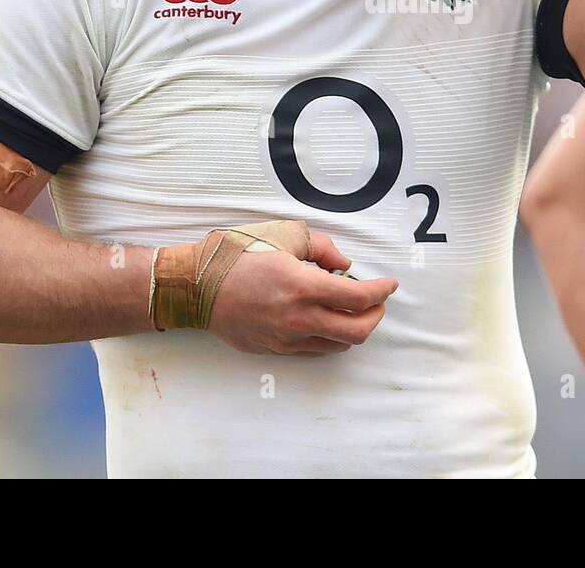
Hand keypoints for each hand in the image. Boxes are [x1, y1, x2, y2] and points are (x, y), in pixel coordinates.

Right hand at [207, 230, 398, 355]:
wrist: (195, 286)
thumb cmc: (236, 255)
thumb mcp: (283, 235)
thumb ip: (321, 248)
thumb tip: (343, 263)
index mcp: (303, 287)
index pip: (359, 298)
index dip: (382, 292)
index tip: (389, 284)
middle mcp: (299, 319)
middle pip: (357, 331)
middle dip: (375, 316)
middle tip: (377, 301)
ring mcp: (286, 339)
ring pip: (338, 345)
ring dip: (354, 328)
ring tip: (352, 309)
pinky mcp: (275, 350)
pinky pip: (314, 350)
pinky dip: (330, 336)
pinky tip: (327, 319)